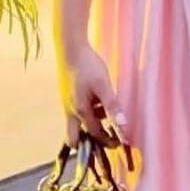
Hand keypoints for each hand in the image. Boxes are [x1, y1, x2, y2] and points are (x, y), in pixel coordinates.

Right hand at [57, 42, 129, 183]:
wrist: (70, 47)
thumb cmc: (87, 65)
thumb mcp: (104, 85)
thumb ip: (112, 106)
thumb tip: (123, 126)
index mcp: (80, 111)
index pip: (94, 134)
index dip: (107, 140)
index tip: (119, 143)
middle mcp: (70, 110)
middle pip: (74, 137)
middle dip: (90, 141)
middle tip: (106, 138)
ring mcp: (66, 102)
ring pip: (78, 122)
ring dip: (91, 121)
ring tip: (106, 109)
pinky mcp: (67, 94)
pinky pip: (77, 110)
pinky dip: (88, 110)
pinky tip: (96, 98)